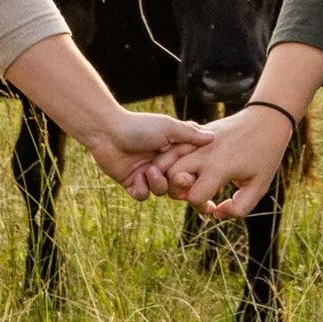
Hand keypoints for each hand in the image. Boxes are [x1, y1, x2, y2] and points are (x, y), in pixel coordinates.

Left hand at [81, 109, 214, 200]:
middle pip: (178, 184)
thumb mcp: (170, 127)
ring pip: (161, 192)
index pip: (190, 168)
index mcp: (173, 151)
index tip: (196, 176)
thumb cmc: (140, 126)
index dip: (194, 174)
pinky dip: (142, 189)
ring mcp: (147, 174)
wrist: (108, 132)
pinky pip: (143, 195)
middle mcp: (162, 164)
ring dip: (157, 184)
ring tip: (149, 171)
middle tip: (174, 177)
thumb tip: (214, 137)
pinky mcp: (132, 182)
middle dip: (177, 183)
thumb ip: (191, 134)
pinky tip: (138, 177)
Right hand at [164, 103, 299, 218]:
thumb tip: (216, 212)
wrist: (266, 119)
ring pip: (167, 161)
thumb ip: (240, 208)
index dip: (201, 207)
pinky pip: (173, 147)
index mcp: (219, 167)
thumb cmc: (265, 155)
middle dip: (179, 192)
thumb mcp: (259, 186)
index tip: (213, 205)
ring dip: (172, 175)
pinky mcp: (196, 132)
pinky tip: (188, 167)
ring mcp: (197, 140)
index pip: (194, 197)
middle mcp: (204, 153)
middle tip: (197, 191)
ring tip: (189, 179)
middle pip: (173, 178)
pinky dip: (172, 160)